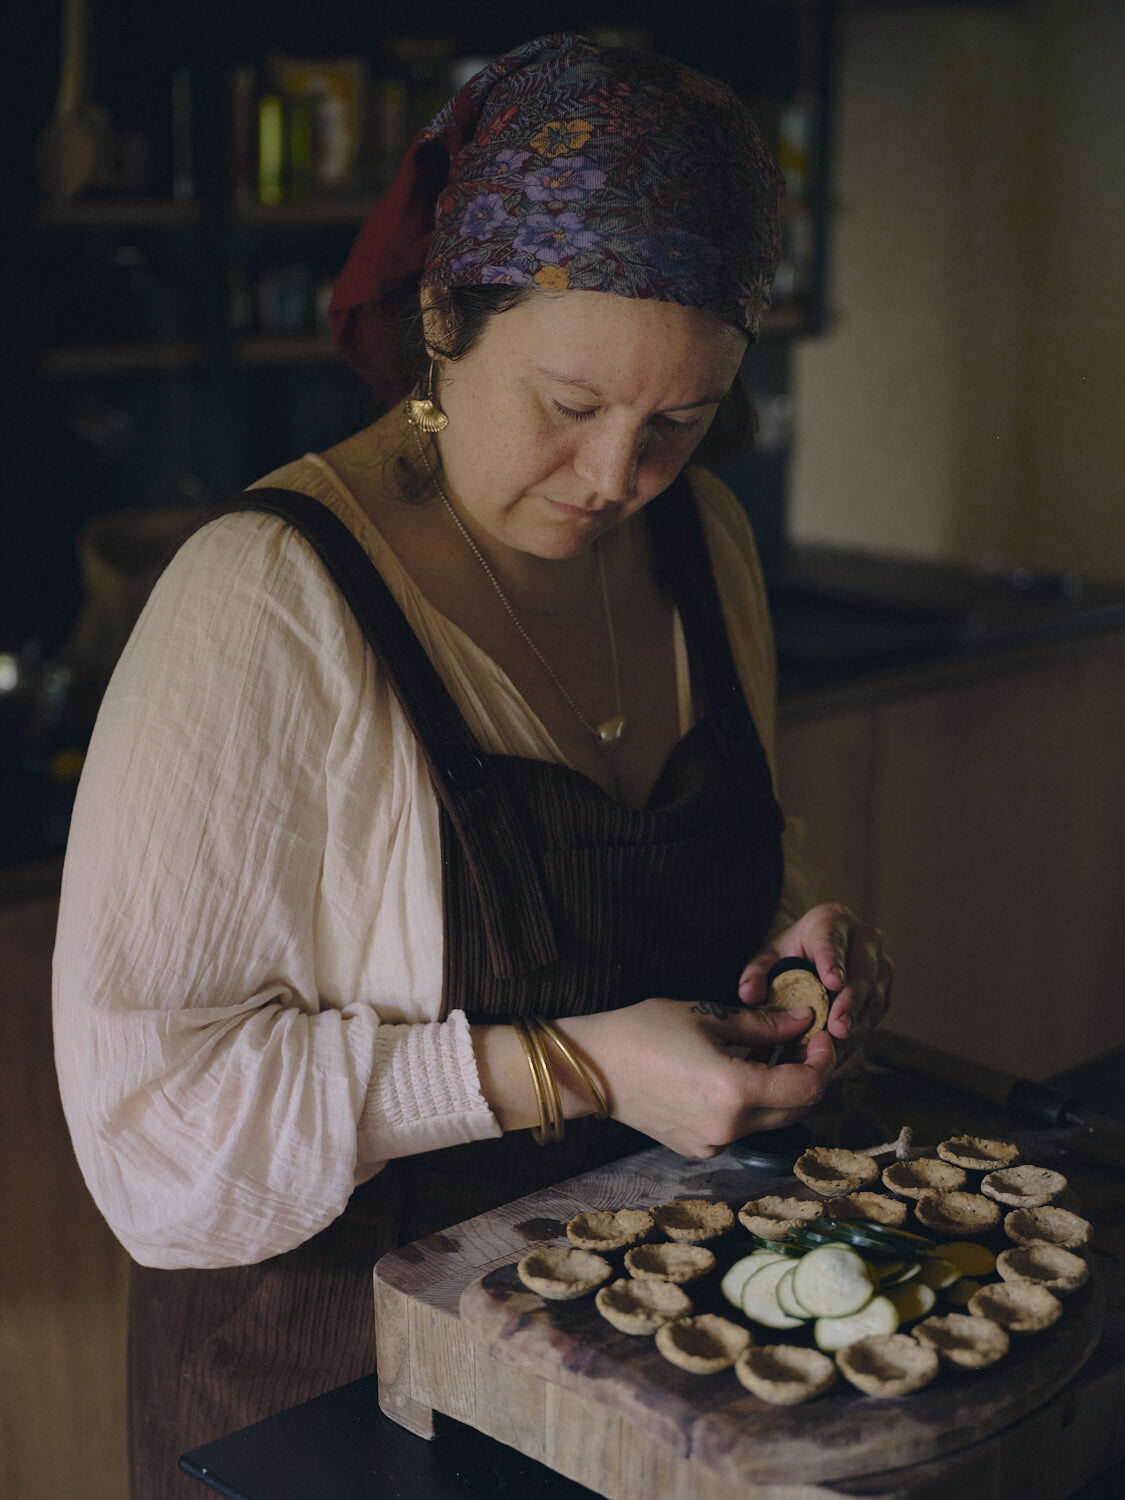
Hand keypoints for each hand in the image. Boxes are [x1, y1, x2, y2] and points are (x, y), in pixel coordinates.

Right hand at [559, 999, 835, 1157]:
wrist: (593, 1067)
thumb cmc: (644, 1031)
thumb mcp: (707, 1015)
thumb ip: (762, 1023)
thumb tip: (803, 1020)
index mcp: (735, 1091)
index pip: (807, 1087)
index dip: (823, 1061)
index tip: (820, 1035)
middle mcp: (730, 1127)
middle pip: (797, 1108)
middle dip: (807, 1074)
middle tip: (802, 1040)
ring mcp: (714, 1143)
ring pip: (771, 1120)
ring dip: (781, 1089)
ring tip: (768, 1051)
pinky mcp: (699, 1148)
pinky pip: (742, 1127)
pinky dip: (753, 1102)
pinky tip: (738, 1072)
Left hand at [737, 902, 892, 1057]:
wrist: (814, 955)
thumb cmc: (790, 955)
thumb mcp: (768, 958)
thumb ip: (756, 973)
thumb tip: (749, 994)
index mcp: (832, 920)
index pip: (833, 939)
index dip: (834, 961)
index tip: (833, 982)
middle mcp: (864, 938)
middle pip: (863, 969)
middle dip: (851, 1000)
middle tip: (838, 1027)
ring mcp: (880, 965)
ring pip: (875, 995)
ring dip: (858, 1022)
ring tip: (839, 1043)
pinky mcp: (883, 991)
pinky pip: (875, 1014)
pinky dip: (858, 1034)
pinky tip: (841, 1050)